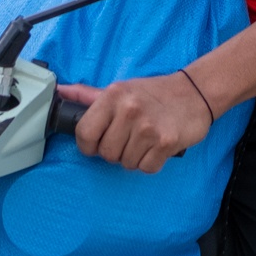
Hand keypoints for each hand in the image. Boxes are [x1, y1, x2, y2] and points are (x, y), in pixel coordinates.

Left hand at [57, 73, 213, 173]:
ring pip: (126, 163)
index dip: (88, 145)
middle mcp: (129, 110)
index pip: (84, 133)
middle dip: (115, 151)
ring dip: (134, 157)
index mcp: (113, 96)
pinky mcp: (166, 142)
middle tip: (128, 138)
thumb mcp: (121, 88)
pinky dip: (151, 162)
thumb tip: (60, 91)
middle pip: (106, 153)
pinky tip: (157, 146)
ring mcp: (148, 128)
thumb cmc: (153, 93)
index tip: (97, 143)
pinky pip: (146, 168)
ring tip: (144, 140)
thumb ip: (88, 94)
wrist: (195, 92)